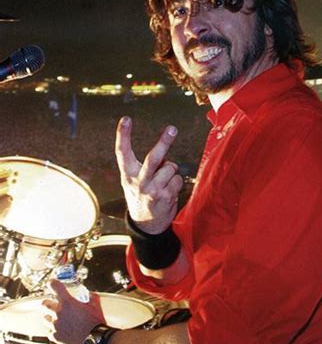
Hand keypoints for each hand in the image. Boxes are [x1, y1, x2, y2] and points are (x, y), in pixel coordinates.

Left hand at [42, 280, 104, 343]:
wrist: (94, 341)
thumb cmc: (95, 324)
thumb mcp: (96, 305)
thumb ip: (91, 297)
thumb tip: (89, 294)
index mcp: (68, 302)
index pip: (55, 287)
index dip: (52, 283)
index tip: (52, 283)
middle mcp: (59, 313)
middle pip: (44, 304)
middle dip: (49, 303)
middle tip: (54, 304)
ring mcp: (55, 325)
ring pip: (45, 318)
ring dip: (50, 317)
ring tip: (59, 318)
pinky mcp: (55, 337)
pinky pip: (50, 331)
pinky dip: (54, 330)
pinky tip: (62, 330)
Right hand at [115, 117, 183, 233]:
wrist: (146, 225)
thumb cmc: (141, 196)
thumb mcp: (133, 181)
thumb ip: (143, 167)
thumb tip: (164, 155)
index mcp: (127, 175)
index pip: (122, 152)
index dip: (122, 135)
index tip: (126, 119)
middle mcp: (139, 181)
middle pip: (153, 158)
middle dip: (164, 142)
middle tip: (172, 129)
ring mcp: (153, 190)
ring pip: (170, 167)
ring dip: (171, 171)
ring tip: (164, 182)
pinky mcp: (166, 197)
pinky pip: (178, 179)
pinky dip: (176, 182)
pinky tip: (169, 191)